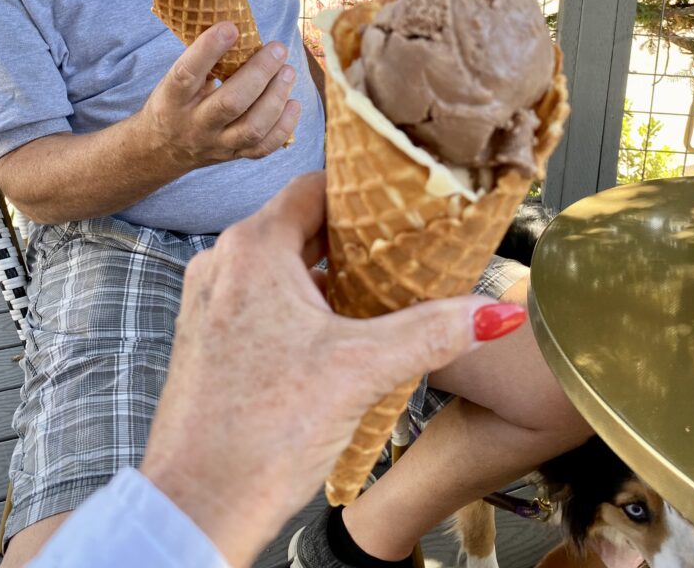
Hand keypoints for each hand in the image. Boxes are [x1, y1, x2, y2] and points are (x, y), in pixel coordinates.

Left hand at [140, 172, 525, 567]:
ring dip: (328, 270)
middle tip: (404, 246)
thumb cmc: (263, 432)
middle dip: (353, 236)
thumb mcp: (362, 371)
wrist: (196, 506)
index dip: (362, 190)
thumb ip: (432, 332)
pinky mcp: (209, 335)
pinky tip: (337, 329)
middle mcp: (224, 263)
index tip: (402, 198)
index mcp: (254, 249)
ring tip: (379, 287)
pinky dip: (301, 300)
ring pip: (281, 263)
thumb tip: (496, 313)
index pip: (314, 188)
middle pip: (300, 224)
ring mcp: (212, 300)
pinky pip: (262, 296)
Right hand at [141, 21, 300, 170]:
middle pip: (230, 103)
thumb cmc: (174, 102)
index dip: (208, 49)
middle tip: (278, 49)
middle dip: (259, 73)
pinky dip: (283, 126)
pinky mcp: (233, 156)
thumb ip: (201, 61)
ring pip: (251, 128)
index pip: (187, 74)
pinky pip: (263, 148)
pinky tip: (293, 104)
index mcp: (172, 99)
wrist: (161, 149)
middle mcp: (194, 125)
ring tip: (288, 72)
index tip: (232, 27)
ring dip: (276, 97)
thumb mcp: (174, 81)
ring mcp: (216, 144)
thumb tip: (239, 28)